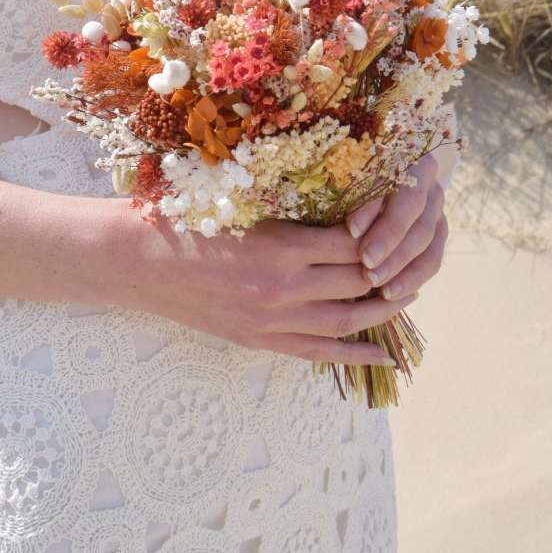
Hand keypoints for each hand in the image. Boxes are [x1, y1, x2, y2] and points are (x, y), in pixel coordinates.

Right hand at [106, 200, 418, 367]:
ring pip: (346, 320)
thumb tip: (337, 198)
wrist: (139, 259)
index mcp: (281, 246)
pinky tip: (383, 354)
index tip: (396, 211)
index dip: (379, 227)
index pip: (352, 241)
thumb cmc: (187, 216)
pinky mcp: (258, 340)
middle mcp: (284, 289)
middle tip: (412, 254)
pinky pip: (318, 352)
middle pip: (357, 281)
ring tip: (407, 296)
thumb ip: (290, 207)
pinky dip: (354, 354)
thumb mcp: (243, 200)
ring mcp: (272, 320)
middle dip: (390, 268)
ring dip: (382, 310)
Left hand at [344, 151, 448, 300]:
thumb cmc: (355, 167)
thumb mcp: (354, 170)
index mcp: (414, 161)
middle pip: (418, 221)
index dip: (379, 212)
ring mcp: (438, 212)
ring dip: (402, 269)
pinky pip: (432, 261)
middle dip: (391, 247)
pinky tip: (391, 293)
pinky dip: (412, 279)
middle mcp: (431, 186)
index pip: (401, 190)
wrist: (382, 171)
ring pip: (428, 245)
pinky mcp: (437, 235)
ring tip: (377, 287)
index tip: (351, 230)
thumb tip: (345, 226)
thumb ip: (354, 191)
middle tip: (366, 268)